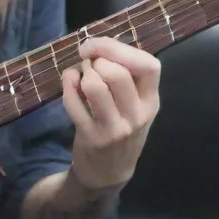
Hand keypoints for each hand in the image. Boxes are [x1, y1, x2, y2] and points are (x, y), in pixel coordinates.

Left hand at [61, 37, 160, 191]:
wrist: (110, 173)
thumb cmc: (122, 129)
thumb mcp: (135, 106)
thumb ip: (127, 77)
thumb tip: (100, 46)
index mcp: (150, 101)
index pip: (149, 66)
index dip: (122, 49)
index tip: (101, 46)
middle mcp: (136, 115)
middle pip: (117, 73)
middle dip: (97, 59)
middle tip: (88, 61)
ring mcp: (114, 128)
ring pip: (95, 86)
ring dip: (82, 73)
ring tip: (81, 76)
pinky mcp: (91, 137)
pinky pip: (73, 102)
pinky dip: (67, 86)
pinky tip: (69, 85)